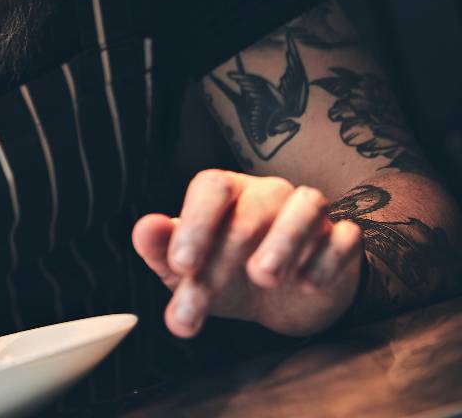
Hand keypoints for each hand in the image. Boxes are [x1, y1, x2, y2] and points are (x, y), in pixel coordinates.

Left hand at [133, 170, 363, 337]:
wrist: (280, 301)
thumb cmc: (225, 273)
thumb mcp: (188, 269)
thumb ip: (163, 249)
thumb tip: (144, 228)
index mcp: (226, 193)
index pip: (212, 187)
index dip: (196, 223)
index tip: (181, 264)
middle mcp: (268, 195)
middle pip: (251, 211)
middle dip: (224, 258)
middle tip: (203, 297)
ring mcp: (309, 215)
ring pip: (307, 206)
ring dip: (285, 240)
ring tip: (263, 276)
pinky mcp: (341, 241)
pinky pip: (344, 238)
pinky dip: (328, 259)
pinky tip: (306, 284)